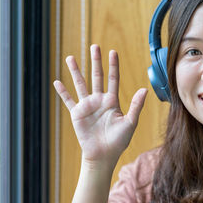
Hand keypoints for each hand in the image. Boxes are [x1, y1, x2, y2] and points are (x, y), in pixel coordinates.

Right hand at [53, 44, 147, 167]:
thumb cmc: (119, 141)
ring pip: (81, 84)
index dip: (113, 66)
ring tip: (71, 57)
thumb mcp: (130, 122)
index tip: (113, 52)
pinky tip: (57, 81)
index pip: (113, 79)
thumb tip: (145, 89)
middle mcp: (99, 100)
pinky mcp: (77, 114)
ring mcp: (87, 106)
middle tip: (95, 46)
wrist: (104, 155)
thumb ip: (136, 106)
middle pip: (97, 76)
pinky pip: (68, 100)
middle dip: (96, 61)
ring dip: (76, 71)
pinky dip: (63, 92)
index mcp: (112, 101)